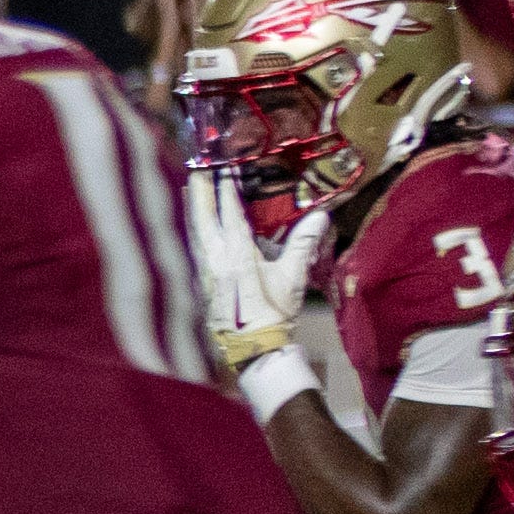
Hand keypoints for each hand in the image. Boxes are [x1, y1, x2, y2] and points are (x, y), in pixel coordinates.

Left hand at [189, 165, 333, 360]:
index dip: (227, 189)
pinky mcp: (200, 278)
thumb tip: (321, 215)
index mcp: (237, 256)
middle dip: (202, 189)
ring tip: (193, 183)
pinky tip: (193, 219)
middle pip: (203, 216)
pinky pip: (193, 244)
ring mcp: (204, 269)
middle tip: (199, 165)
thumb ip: (303, 244)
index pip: (230, 214)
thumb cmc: (272, 314)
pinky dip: (193, 226)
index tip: (224, 166)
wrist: (251, 347)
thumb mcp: (292, 278)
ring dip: (195, 205)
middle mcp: (215, 259)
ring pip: (194, 229)